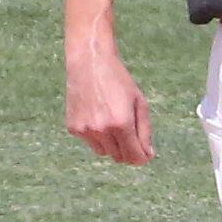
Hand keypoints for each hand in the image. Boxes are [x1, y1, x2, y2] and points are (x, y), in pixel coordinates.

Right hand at [65, 42, 152, 165]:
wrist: (90, 63)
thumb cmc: (119, 82)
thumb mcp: (140, 104)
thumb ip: (145, 132)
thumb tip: (147, 156)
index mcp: (121, 124)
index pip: (134, 157)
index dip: (142, 158)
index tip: (145, 154)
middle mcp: (101, 130)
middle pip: (119, 157)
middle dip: (128, 151)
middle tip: (131, 134)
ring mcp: (85, 130)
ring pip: (104, 152)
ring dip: (112, 144)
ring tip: (113, 120)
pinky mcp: (73, 128)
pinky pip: (90, 142)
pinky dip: (97, 136)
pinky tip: (98, 115)